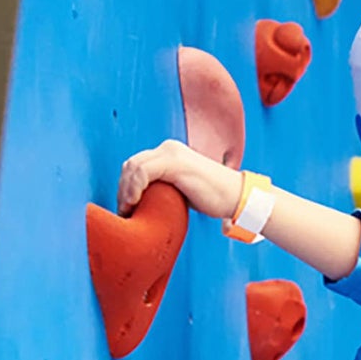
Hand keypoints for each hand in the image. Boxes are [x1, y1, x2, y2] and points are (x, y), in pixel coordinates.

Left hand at [118, 139, 240, 218]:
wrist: (238, 198)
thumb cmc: (216, 200)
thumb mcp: (185, 190)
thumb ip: (168, 188)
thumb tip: (148, 202)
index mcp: (170, 153)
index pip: (138, 164)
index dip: (126, 185)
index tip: (127, 207)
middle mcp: (168, 148)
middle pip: (132, 164)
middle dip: (122, 188)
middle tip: (124, 211)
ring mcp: (171, 153)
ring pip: (134, 167)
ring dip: (125, 189)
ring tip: (127, 210)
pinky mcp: (174, 163)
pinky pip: (143, 172)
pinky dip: (134, 188)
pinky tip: (134, 203)